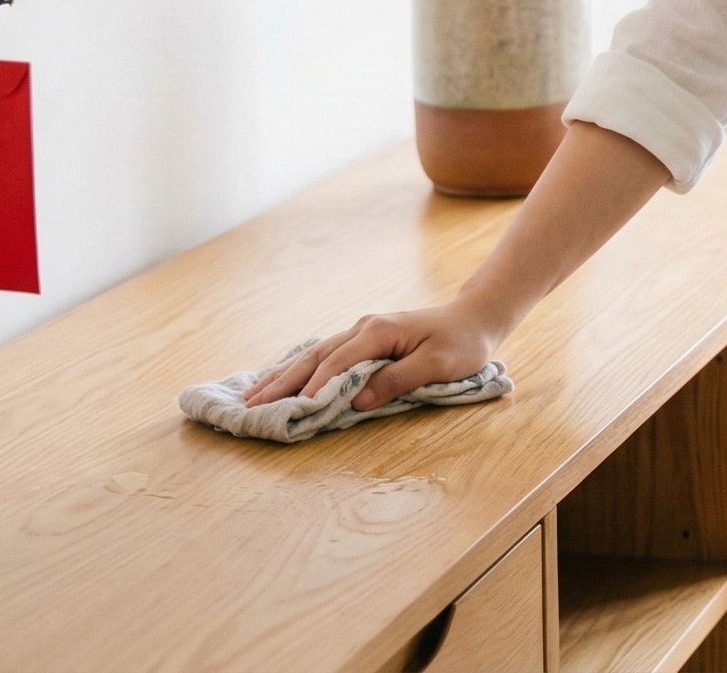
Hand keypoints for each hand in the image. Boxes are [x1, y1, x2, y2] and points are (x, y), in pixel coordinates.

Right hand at [241, 303, 498, 412]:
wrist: (474, 318)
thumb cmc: (461, 343)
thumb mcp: (436, 365)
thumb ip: (397, 380)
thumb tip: (357, 400)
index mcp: (378, 332)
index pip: (338, 362)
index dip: (315, 386)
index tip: (294, 408)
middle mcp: (363, 328)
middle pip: (315, 357)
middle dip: (283, 380)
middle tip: (251, 404)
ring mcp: (362, 332)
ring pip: (315, 354)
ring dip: (284, 374)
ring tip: (253, 393)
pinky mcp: (365, 340)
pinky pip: (325, 355)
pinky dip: (300, 368)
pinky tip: (282, 377)